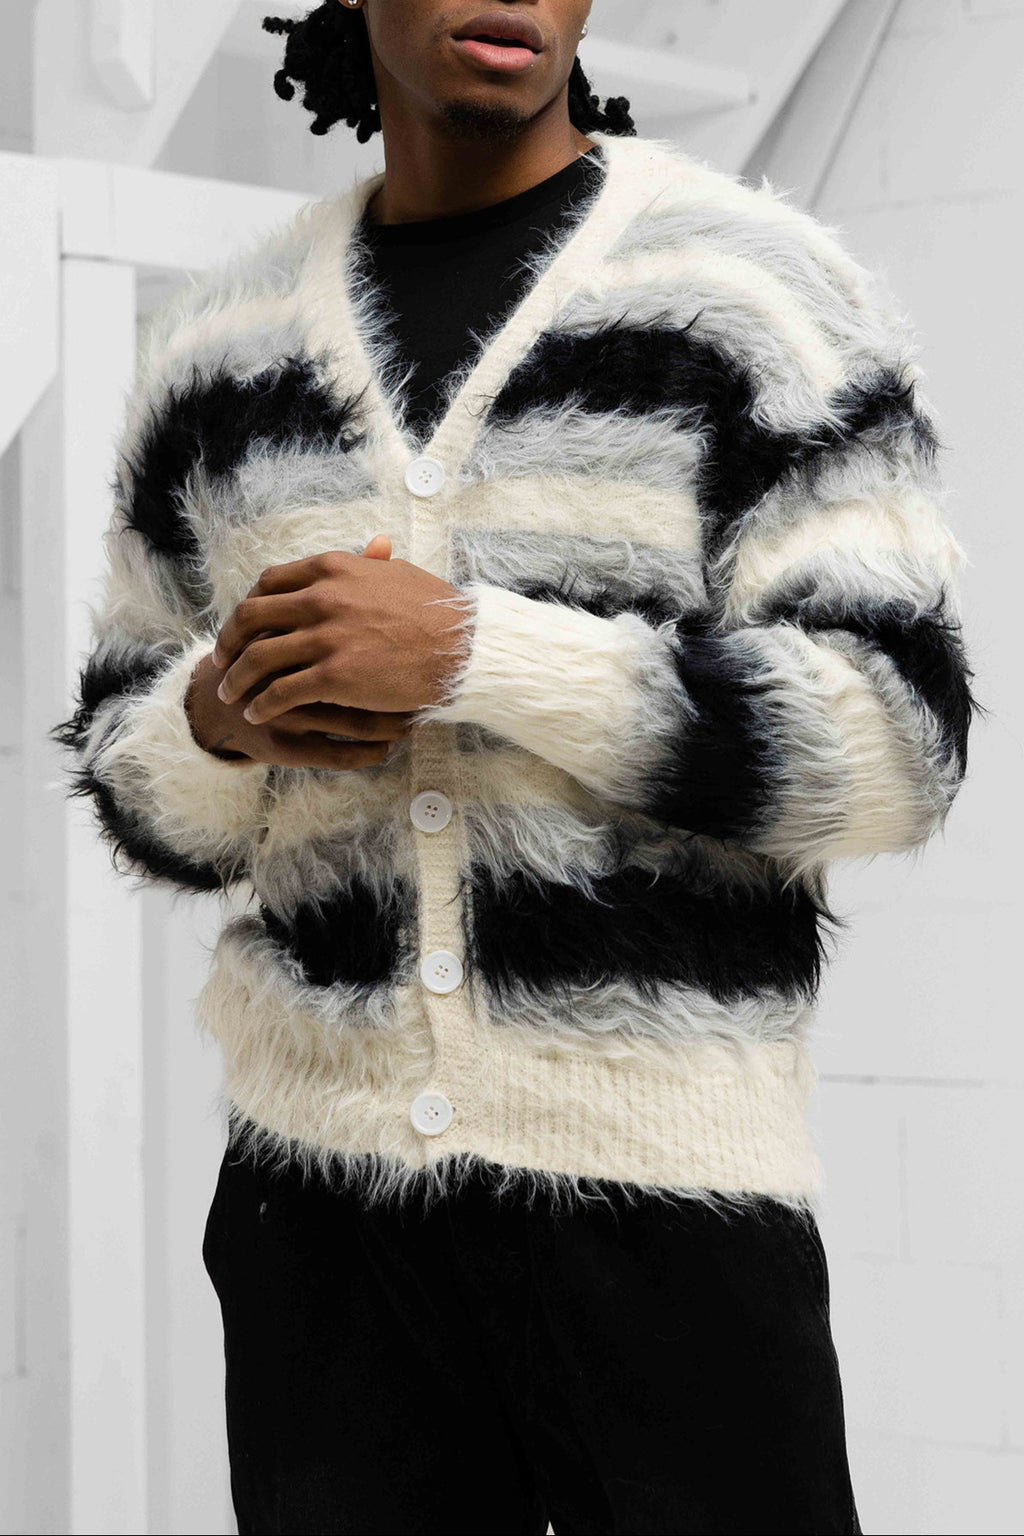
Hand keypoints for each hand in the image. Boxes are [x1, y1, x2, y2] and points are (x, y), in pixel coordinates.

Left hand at [210, 540, 469, 727]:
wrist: (462, 646)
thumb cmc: (437, 612)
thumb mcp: (400, 573)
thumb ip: (374, 563)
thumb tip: (374, 546)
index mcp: (333, 569)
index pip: (270, 583)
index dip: (249, 605)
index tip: (244, 625)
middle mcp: (321, 598)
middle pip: (252, 616)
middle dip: (229, 641)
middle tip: (221, 661)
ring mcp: (325, 637)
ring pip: (259, 658)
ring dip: (236, 678)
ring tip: (229, 695)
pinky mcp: (334, 675)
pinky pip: (281, 691)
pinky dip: (263, 704)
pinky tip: (257, 714)